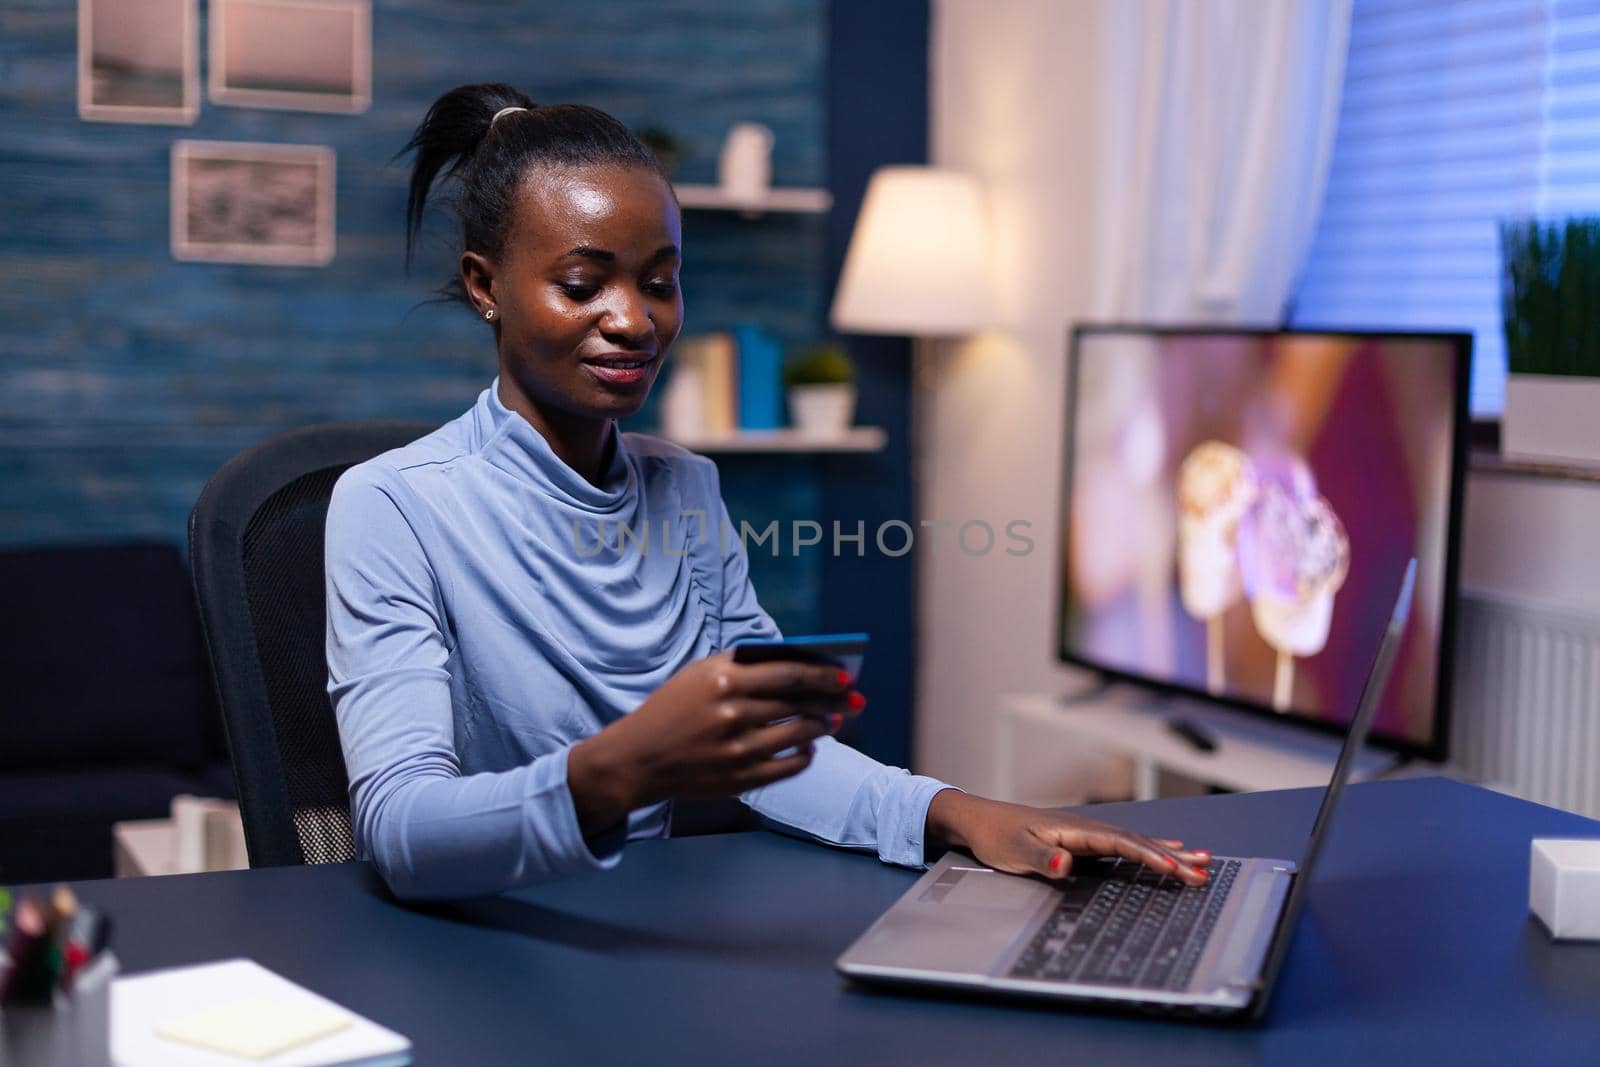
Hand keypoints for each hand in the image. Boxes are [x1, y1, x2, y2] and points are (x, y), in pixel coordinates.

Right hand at [568, 651, 864, 834]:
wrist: (638, 759)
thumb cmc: (671, 710)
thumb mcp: (698, 674)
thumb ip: (743, 665)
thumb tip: (796, 663)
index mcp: (723, 681)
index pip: (789, 674)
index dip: (823, 675)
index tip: (844, 676)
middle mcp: (733, 714)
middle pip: (800, 704)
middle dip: (833, 701)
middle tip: (853, 699)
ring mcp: (738, 750)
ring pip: (800, 734)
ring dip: (823, 726)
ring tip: (831, 721)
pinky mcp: (740, 778)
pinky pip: (789, 766)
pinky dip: (805, 755)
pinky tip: (809, 747)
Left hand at [924, 791, 1211, 885]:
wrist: (978, 819)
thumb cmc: (995, 835)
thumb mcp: (1013, 851)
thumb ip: (1042, 857)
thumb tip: (1066, 863)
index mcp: (1075, 828)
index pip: (1121, 843)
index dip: (1150, 855)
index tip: (1176, 868)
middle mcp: (1086, 827)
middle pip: (1137, 841)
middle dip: (1171, 857)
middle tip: (1204, 871)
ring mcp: (1086, 832)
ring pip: (1135, 841)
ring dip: (1168, 852)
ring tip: (1201, 861)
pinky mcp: (1082, 840)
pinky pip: (1124, 844)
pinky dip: (1150, 848)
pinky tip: (1167, 850)